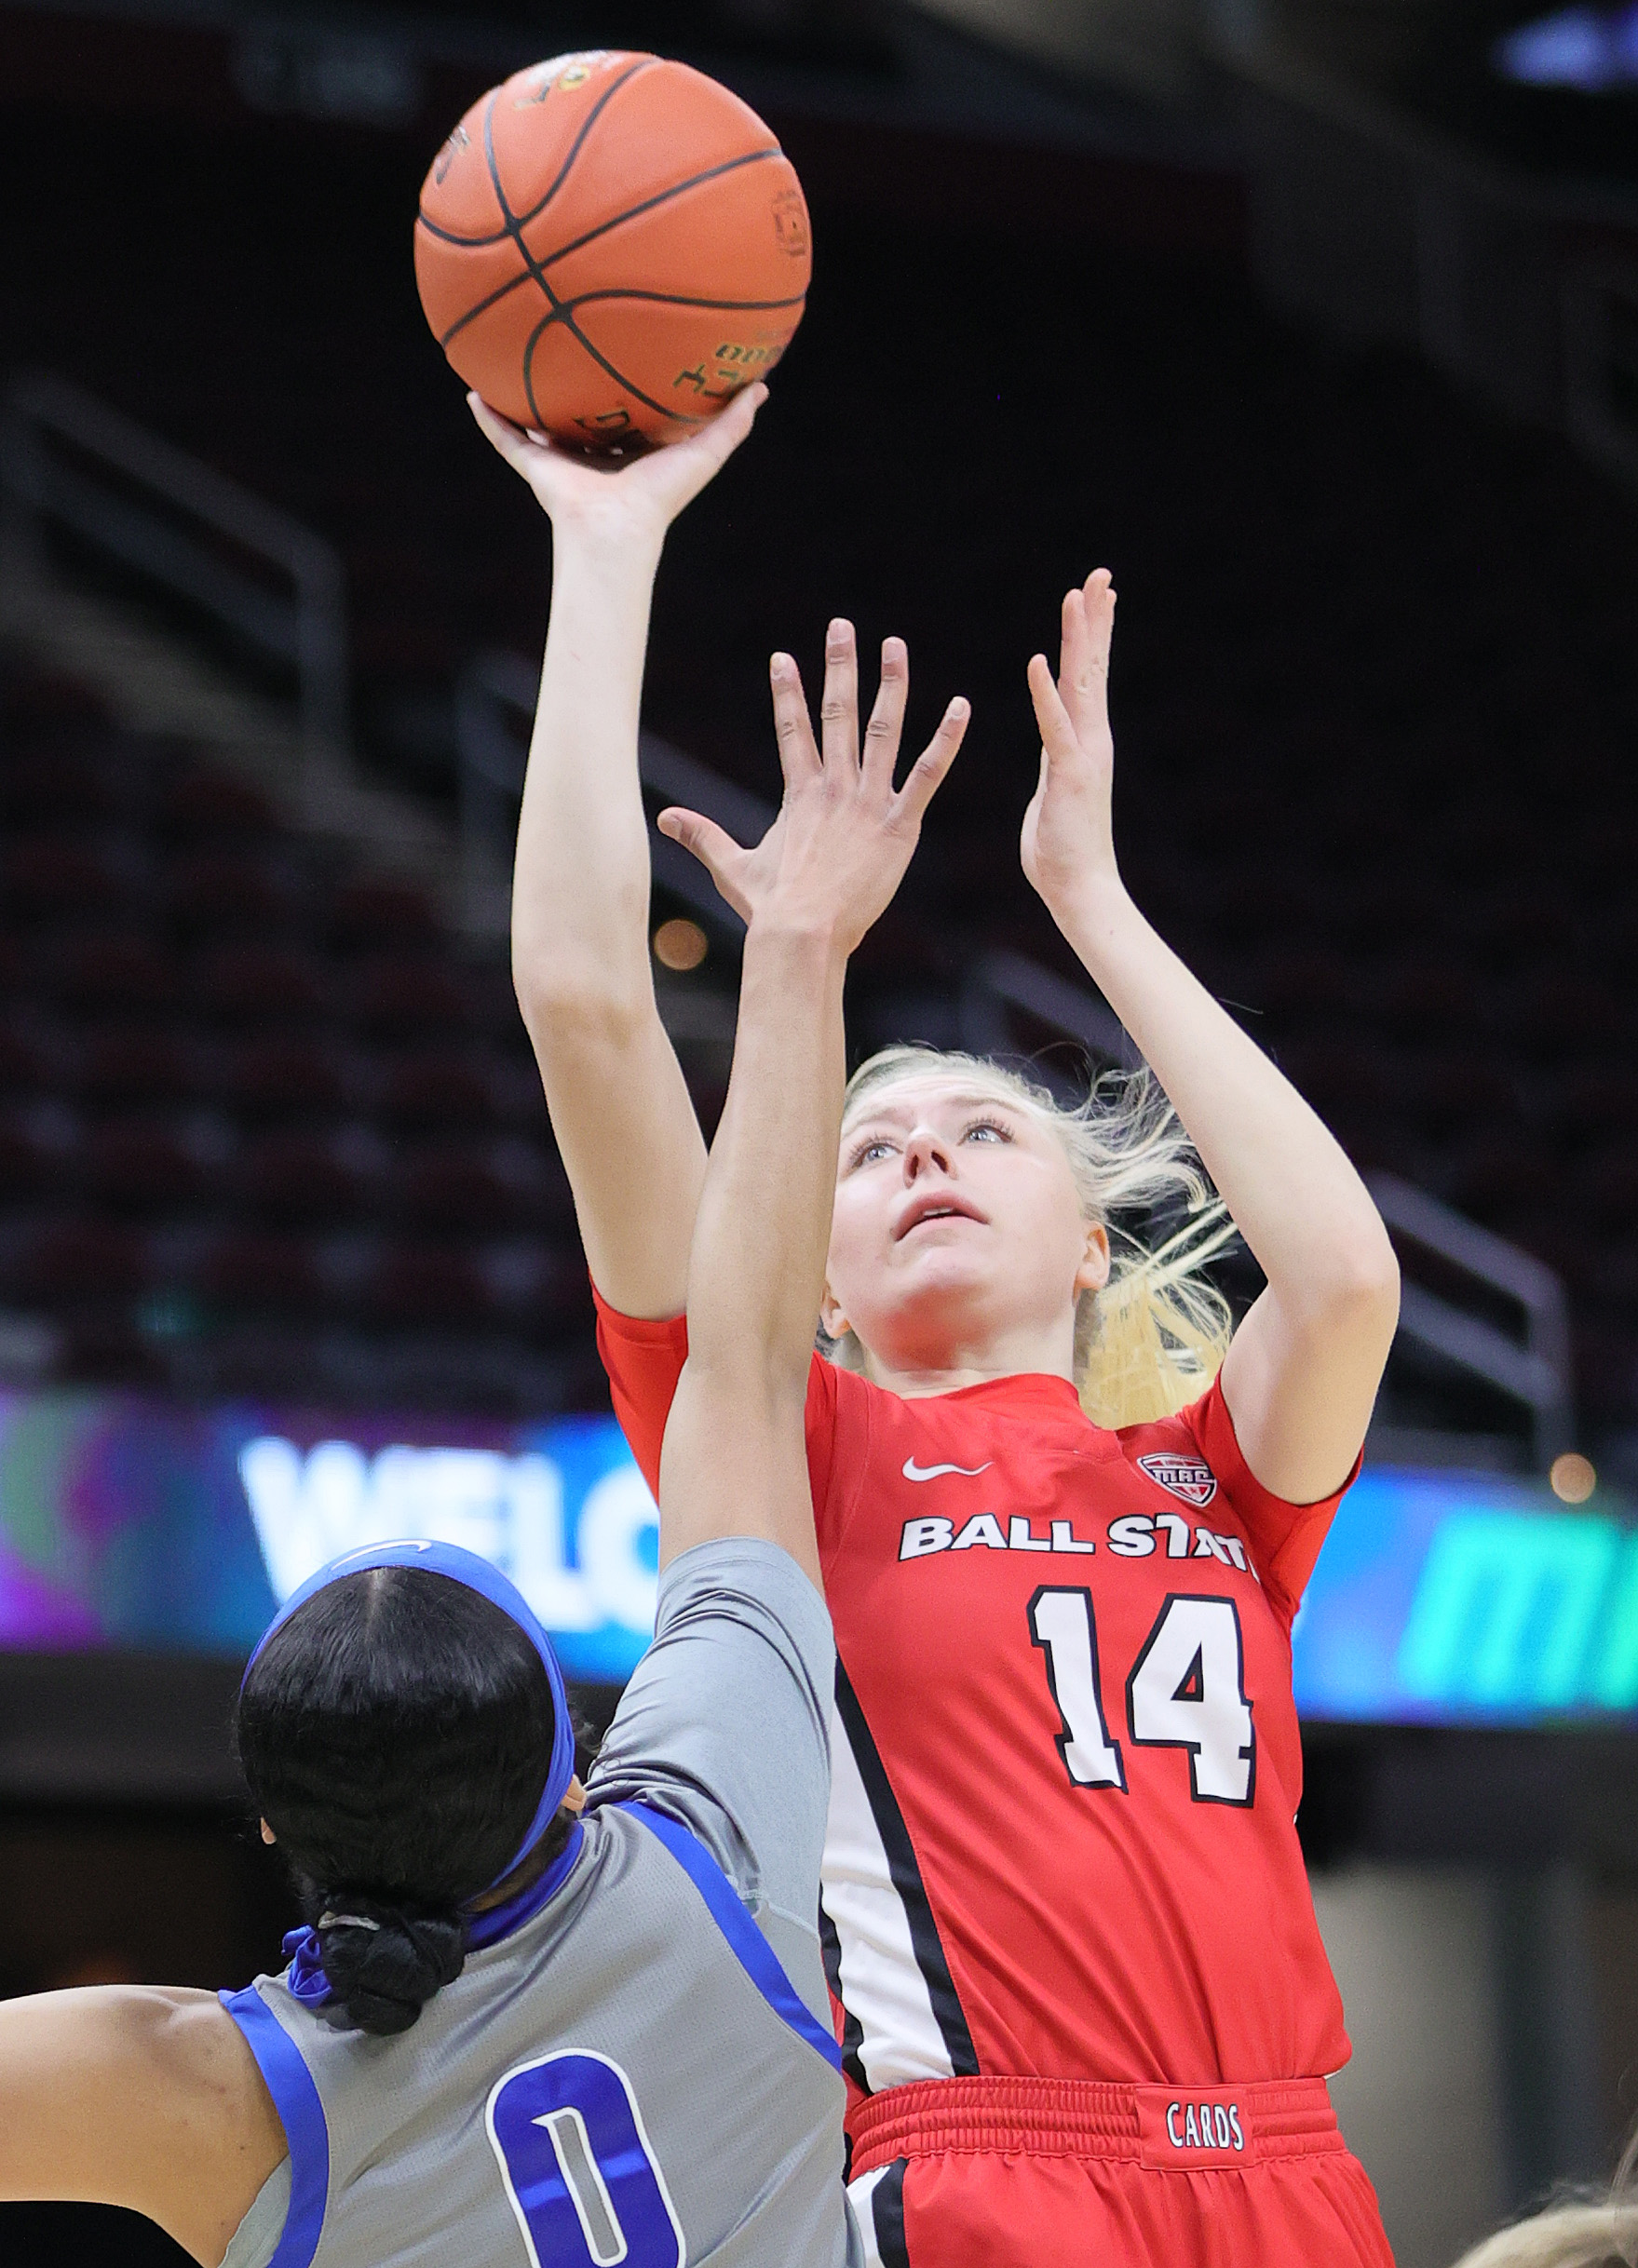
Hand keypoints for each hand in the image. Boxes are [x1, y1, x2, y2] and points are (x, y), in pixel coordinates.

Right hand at [467, 382, 765, 550]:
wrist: (619, 527)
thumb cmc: (663, 496)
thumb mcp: (706, 452)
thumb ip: (733, 422)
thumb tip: (762, 387)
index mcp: (627, 451)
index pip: (623, 414)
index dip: (621, 389)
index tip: (620, 354)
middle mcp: (591, 454)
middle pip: (577, 415)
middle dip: (570, 389)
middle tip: (563, 345)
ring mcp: (561, 461)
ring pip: (536, 424)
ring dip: (521, 398)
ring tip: (506, 360)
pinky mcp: (536, 467)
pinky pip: (505, 438)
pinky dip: (489, 418)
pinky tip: (472, 391)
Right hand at [658, 621, 968, 955]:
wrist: (803, 934)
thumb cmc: (769, 908)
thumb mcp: (731, 866)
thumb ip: (702, 836)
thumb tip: (662, 820)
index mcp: (799, 794)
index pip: (792, 730)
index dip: (787, 692)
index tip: (783, 658)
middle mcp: (833, 787)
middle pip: (837, 714)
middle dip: (839, 666)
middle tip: (841, 626)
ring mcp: (867, 802)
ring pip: (883, 731)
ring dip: (891, 685)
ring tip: (895, 646)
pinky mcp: (898, 825)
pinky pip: (927, 775)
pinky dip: (946, 741)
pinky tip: (961, 707)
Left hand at [1021, 569, 1121, 917]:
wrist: (1080, 889)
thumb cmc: (1062, 849)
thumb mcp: (1055, 790)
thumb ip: (1056, 760)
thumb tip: (1057, 746)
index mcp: (1083, 741)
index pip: (1087, 676)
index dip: (1090, 634)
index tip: (1094, 595)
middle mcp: (1091, 739)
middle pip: (1093, 667)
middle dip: (1096, 619)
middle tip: (1100, 574)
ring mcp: (1083, 754)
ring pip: (1081, 684)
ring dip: (1078, 639)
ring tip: (1078, 596)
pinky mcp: (1068, 775)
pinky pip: (1054, 727)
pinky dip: (1045, 693)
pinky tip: (1038, 661)